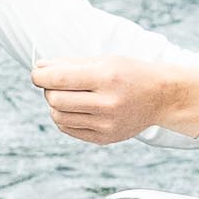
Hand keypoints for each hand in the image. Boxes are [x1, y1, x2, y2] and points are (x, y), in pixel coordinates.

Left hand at [29, 57, 198, 146]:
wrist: (161, 97)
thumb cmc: (129, 73)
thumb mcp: (104, 60)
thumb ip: (69, 64)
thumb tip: (38, 68)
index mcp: (106, 78)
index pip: (59, 79)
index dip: (40, 76)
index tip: (36, 73)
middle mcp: (107, 103)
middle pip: (55, 99)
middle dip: (48, 89)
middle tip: (56, 83)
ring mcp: (106, 124)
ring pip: (58, 117)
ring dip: (55, 105)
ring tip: (68, 96)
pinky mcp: (105, 138)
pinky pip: (68, 129)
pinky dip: (64, 118)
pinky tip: (76, 109)